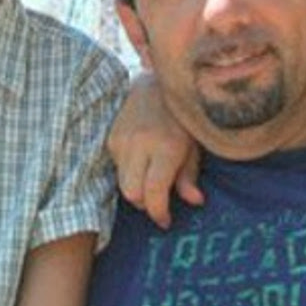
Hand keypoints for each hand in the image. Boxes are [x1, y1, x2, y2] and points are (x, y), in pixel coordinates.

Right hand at [107, 72, 203, 228]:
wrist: (155, 84)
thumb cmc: (182, 117)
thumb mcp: (194, 145)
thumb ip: (190, 175)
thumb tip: (195, 202)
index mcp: (166, 146)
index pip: (154, 192)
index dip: (159, 213)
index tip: (166, 221)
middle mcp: (140, 144)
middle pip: (133, 194)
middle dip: (146, 205)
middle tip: (159, 202)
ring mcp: (122, 140)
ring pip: (122, 184)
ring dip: (137, 190)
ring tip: (152, 180)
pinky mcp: (110, 138)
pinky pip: (117, 169)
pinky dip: (129, 174)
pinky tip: (142, 162)